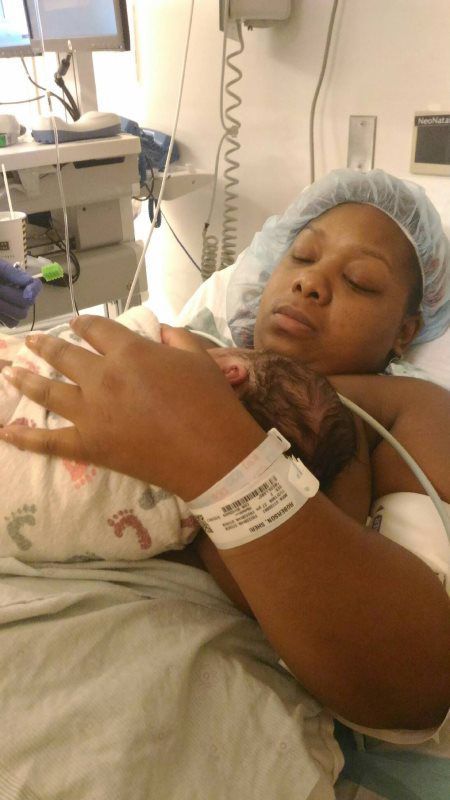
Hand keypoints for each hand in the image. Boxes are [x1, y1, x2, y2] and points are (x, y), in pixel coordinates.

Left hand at [0, 260, 41, 326]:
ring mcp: (15, 310)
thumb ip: (14, 275)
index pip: (37, 286)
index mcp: (21, 282)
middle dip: (10, 295)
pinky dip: (1, 316)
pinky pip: (10, 322)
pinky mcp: (6, 320)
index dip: (33, 289)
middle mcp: (22, 297)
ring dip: (4, 306)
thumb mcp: (0, 269)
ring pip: (20, 315)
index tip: (25, 291)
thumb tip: (30, 284)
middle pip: (28, 302)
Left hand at [0, 314, 263, 498]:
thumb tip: (161, 329)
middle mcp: (103, 376)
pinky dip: (24, 439)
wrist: (213, 454)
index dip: (85, 324)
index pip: (97, 329)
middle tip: (32, 340)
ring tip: (10, 371)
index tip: (78, 323)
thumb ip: (176, 337)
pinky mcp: (90, 445)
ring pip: (48, 390)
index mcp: (130, 351)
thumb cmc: (212, 403)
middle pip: (64, 354)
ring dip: (26, 378)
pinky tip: (5, 432)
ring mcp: (91, 412)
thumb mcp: (201, 358)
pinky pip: (49, 441)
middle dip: (46, 344)